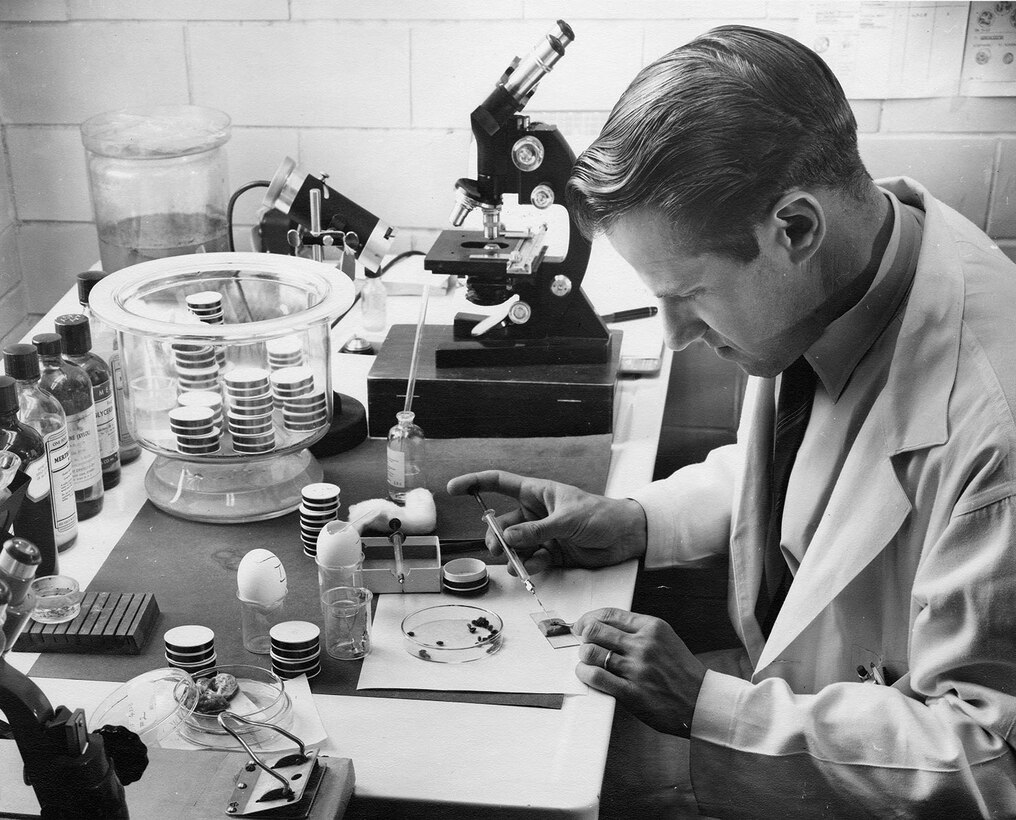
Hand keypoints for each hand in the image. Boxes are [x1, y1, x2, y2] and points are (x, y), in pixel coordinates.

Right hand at [446, 470, 646, 571]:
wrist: (627, 536)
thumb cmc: (602, 515)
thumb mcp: (568, 520)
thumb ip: (537, 531)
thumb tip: (508, 538)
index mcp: (538, 493)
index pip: (499, 483)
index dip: (475, 483)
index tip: (453, 489)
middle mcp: (536, 513)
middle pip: (502, 523)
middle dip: (496, 536)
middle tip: (498, 549)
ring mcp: (543, 534)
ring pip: (515, 545)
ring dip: (512, 555)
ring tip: (516, 564)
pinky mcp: (553, 553)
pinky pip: (530, 560)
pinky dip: (527, 566)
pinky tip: (529, 570)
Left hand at [573, 608, 705, 737]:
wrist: (702, 702)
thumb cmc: (682, 672)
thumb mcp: (665, 639)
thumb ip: (638, 631)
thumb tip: (605, 627)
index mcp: (652, 627)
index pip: (610, 614)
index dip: (589, 618)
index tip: (583, 624)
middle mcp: (644, 645)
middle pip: (595, 630)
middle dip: (584, 636)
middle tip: (584, 643)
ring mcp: (637, 668)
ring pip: (591, 652)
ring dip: (584, 656)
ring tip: (588, 661)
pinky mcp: (631, 692)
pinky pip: (596, 676)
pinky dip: (584, 673)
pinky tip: (587, 673)